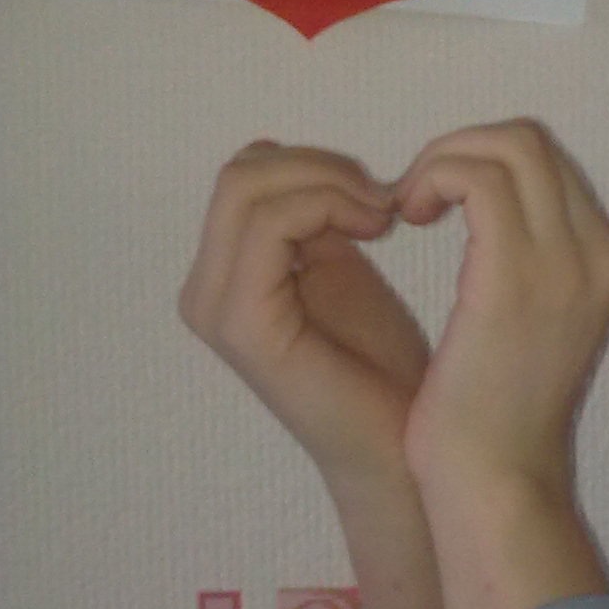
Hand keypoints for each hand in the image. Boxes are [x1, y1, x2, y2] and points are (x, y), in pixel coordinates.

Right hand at [180, 141, 428, 483]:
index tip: (380, 194)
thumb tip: (310, 166)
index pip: (248, 173)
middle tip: (385, 197)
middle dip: (323, 167)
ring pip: (250, 186)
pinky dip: (330, 206)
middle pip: (243, 171)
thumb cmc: (380, 365)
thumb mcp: (342, 268)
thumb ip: (313, 218)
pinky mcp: (241, 324)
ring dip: (331, 184)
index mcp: (225, 274)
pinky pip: (270, 224)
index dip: (317, 165)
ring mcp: (215, 308)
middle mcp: (205, 290)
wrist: (402, 443)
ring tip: (385, 215)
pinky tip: (377, 229)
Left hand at [392, 120, 608, 512]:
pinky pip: (476, 178)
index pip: (547, 165)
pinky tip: (405, 218)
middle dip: (460, 151)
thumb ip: (527, 258)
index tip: (439, 206)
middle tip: (417, 198)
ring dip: (442, 161)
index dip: (482, 165)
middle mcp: (604, 251)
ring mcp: (568, 261)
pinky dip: (432, 179)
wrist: (497, 481)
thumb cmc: (497, 414)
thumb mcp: (533, 320)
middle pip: (531, 142)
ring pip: (506, 146)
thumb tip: (482, 200)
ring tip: (407, 207)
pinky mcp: (517, 276)